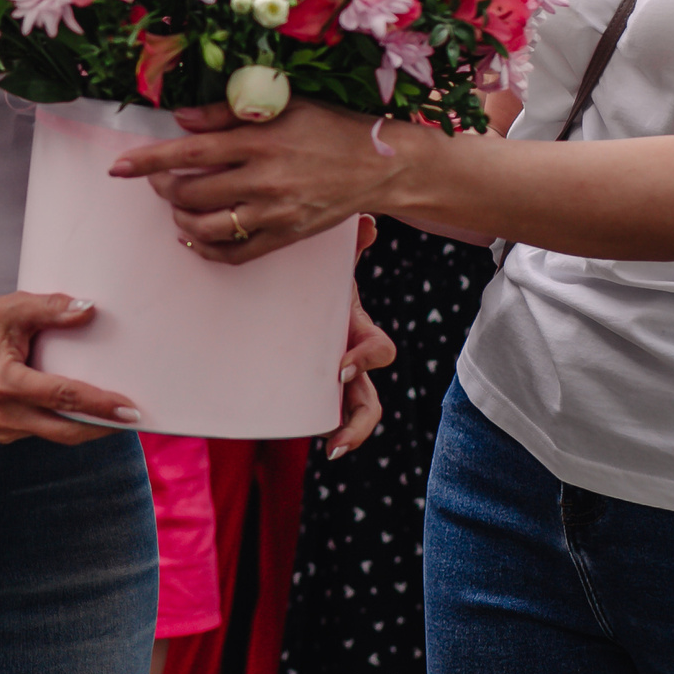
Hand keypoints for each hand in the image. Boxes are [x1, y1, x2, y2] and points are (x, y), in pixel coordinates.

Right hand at [0, 292, 138, 444]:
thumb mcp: (16, 307)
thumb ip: (53, 308)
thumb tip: (89, 309)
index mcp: (6, 381)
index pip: (63, 397)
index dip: (99, 405)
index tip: (130, 410)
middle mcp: (3, 411)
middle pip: (65, 429)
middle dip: (102, 427)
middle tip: (133, 419)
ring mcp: (0, 426)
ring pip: (56, 435)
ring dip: (86, 427)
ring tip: (114, 415)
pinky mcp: (2, 431)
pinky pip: (43, 433)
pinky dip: (65, 425)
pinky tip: (83, 413)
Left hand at [111, 99, 408, 261]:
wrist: (378, 164)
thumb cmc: (327, 127)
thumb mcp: (281, 105)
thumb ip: (226, 113)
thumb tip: (180, 120)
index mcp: (257, 141)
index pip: (188, 151)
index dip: (147, 161)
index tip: (118, 167)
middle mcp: (262, 179)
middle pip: (190, 193)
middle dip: (163, 188)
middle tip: (160, 180)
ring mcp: (274, 212)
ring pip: (207, 227)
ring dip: (181, 219)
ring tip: (177, 207)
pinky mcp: (286, 236)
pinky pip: (235, 253)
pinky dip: (207, 248)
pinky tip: (196, 235)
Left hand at [326, 221, 395, 458]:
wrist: (294, 293)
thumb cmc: (316, 278)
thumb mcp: (330, 264)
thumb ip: (349, 245)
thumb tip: (367, 221)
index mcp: (356, 329)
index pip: (379, 350)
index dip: (365, 360)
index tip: (340, 369)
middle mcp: (352, 358)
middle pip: (370, 399)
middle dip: (360, 420)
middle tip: (337, 438)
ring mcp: (336, 378)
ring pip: (354, 412)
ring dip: (349, 433)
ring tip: (332, 451)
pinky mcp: (314, 387)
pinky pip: (323, 413)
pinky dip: (323, 429)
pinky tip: (307, 441)